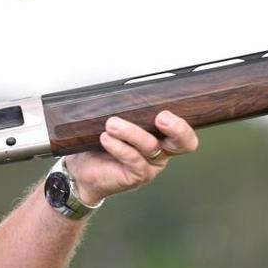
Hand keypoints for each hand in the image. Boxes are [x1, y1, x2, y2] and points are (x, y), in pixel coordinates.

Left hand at [64, 110, 198, 204]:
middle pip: (184, 143)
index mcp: (161, 135)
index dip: (182, 122)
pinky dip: (119, 147)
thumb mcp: (116, 123)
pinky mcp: (136, 176)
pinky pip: (132, 159)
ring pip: (150, 146)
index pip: (183, 128)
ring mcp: (150, 165)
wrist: (82, 171)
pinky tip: (106, 138)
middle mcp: (161, 152)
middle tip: (161, 117)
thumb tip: (124, 91)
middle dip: (177, 128)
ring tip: (112, 124)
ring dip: (131, 132)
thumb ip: (127, 111)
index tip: (165, 111)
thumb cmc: (101, 145)